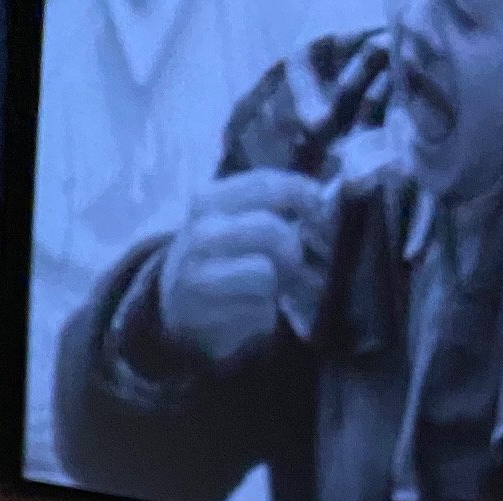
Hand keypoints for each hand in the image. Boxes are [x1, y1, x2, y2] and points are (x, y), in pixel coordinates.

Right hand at [158, 169, 328, 364]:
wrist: (178, 307)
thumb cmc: (220, 258)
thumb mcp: (234, 221)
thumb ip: (272, 206)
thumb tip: (324, 203)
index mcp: (209, 200)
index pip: (265, 184)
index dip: (302, 194)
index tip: (322, 208)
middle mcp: (201, 233)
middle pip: (270, 230)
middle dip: (293, 248)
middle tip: (294, 261)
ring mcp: (201, 275)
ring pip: (266, 272)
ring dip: (279, 283)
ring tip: (270, 286)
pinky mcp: (209, 314)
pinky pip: (261, 310)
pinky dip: (267, 312)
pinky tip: (253, 308)